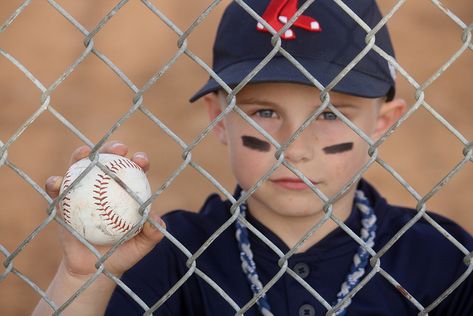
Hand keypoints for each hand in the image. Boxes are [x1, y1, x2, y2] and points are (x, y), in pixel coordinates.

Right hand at [46, 141, 164, 278]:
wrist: (92, 271)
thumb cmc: (121, 254)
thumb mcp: (141, 246)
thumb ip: (152, 234)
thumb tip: (155, 219)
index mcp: (125, 193)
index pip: (134, 172)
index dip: (139, 161)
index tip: (141, 160)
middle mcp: (103, 187)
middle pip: (108, 161)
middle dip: (113, 148)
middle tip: (119, 149)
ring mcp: (82, 192)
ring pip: (80, 167)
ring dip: (82, 155)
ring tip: (85, 154)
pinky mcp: (62, 201)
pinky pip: (56, 189)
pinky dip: (55, 183)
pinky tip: (57, 182)